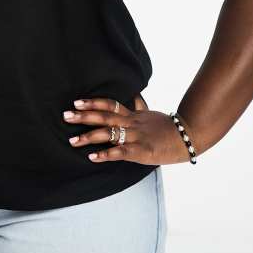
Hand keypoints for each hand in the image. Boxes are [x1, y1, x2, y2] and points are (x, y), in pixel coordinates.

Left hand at [62, 94, 192, 164]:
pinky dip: (105, 154)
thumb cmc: (167, 127)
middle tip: (65, 115)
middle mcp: (131, 124)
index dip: (93, 103)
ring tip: (72, 140)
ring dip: (89, 137)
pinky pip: (120, 152)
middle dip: (84, 116)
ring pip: (109, 134)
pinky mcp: (141, 151)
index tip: (76, 102)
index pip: (110, 105)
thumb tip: (134, 95)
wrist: (187, 137)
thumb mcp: (151, 114)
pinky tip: (92, 157)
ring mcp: (135, 137)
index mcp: (133, 115)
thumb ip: (139, 106)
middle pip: (104, 117)